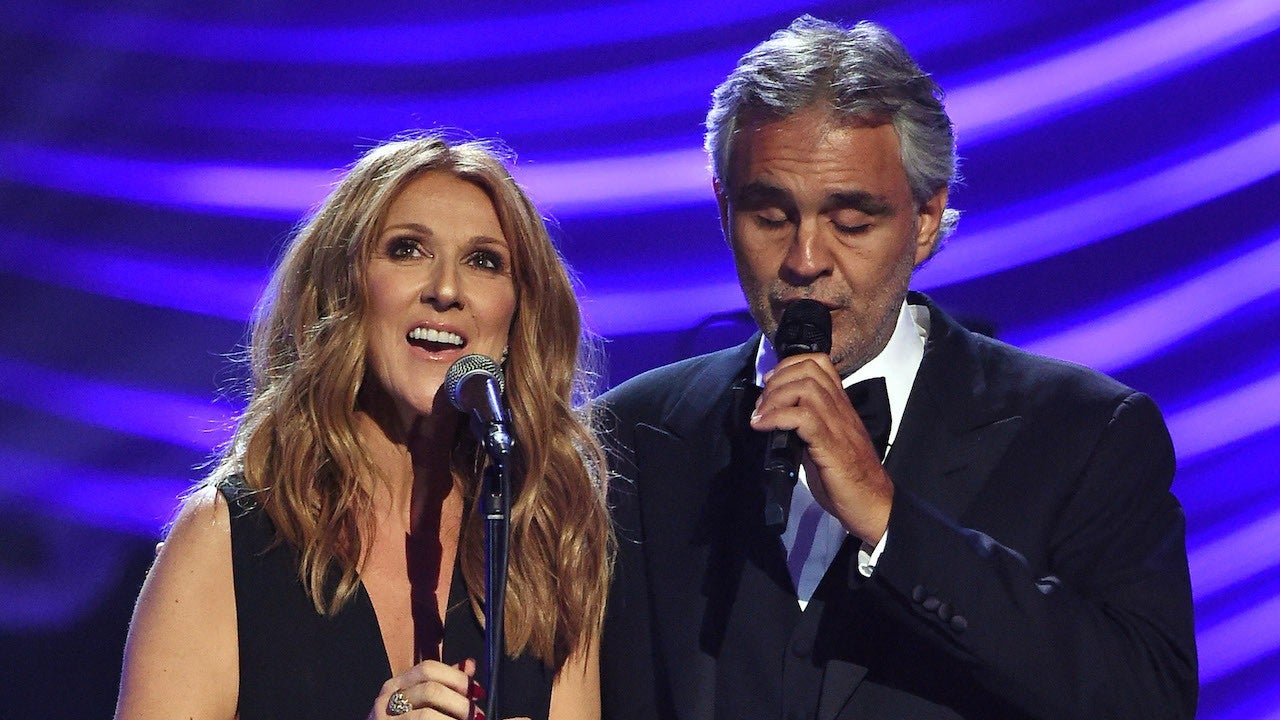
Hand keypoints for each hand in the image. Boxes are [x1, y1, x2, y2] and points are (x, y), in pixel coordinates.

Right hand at [370, 658, 485, 719]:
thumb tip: (470, 664)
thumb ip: (444, 684)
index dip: (458, 678)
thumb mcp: (421, 702)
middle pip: (430, 690)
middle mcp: (386, 700)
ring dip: (453, 719)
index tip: (479, 691)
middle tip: (478, 715)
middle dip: (460, 703)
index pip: (428, 668)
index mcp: (397, 685)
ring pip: (426, 715)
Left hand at [749, 353, 894, 543]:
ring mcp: (838, 425)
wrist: (873, 503)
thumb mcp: (822, 443)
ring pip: (806, 388)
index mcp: (839, 406)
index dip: (789, 365)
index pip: (819, 364)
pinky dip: (776, 417)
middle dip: (777, 380)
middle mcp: (840, 409)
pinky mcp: (831, 445)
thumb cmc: (848, 478)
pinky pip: (803, 417)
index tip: (770, 384)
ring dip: (775, 398)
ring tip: (760, 416)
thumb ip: (804, 427)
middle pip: (808, 370)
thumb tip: (774, 421)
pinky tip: (763, 427)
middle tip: (761, 404)